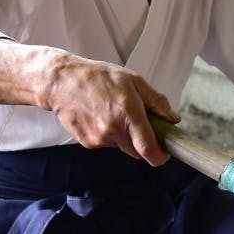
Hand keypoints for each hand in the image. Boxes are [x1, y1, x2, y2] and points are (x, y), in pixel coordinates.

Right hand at [41, 54, 180, 164]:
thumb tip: (173, 119)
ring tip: (112, 113)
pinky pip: (106, 144)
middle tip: (135, 121)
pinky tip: (99, 117)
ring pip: (121, 147)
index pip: (149, 149)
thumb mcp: (133, 80)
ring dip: (123, 136)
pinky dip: (107, 135)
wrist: (61, 82)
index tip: (164, 152)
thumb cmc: (98, 77)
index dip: (160, 156)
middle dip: (140, 141)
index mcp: (128, 113)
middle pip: (137, 150)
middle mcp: (113, 129)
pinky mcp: (87, 142)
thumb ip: (156, 101)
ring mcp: (98, 138)